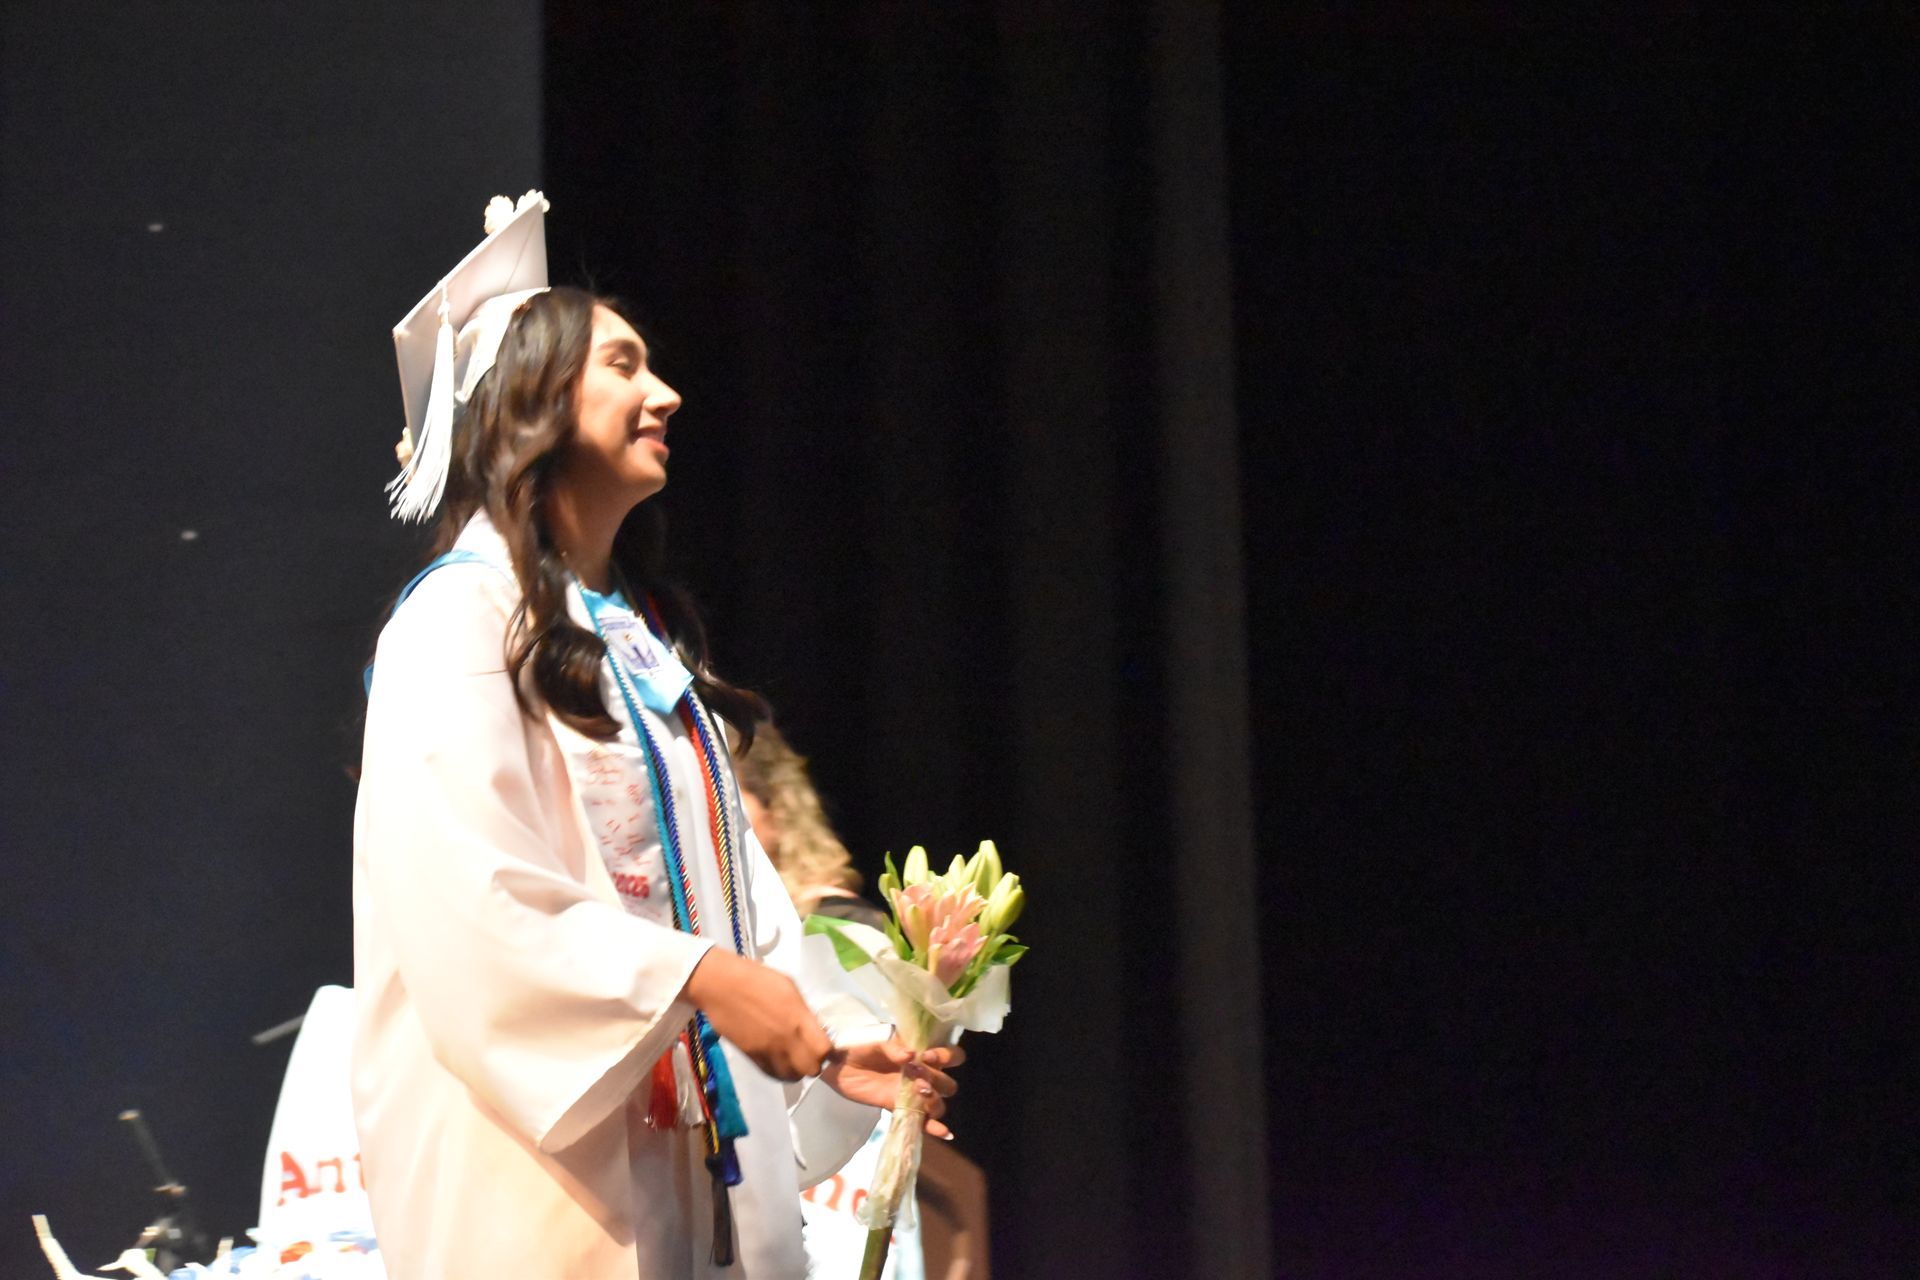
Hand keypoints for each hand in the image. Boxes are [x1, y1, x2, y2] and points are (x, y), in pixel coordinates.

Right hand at [683, 948, 832, 1081]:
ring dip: (796, 1069)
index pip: (824, 1049)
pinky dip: (779, 1071)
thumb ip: (803, 1011)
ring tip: (792, 1056)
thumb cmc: (756, 978)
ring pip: (792, 1076)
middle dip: (814, 1062)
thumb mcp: (789, 987)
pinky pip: (773, 1075)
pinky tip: (778, 1058)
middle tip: (808, 1051)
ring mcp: (768, 1051)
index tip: (822, 1042)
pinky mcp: (752, 1057)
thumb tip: (812, 1027)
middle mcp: (785, 1039)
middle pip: (811, 1069)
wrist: (720, 986)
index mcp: (797, 1018)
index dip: (826, 1050)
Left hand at [822, 1040, 965, 1139]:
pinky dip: (934, 1127)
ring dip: (933, 1101)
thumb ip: (893, 1047)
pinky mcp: (899, 1108)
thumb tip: (910, 1054)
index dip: (945, 1057)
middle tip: (916, 1077)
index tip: (925, 1056)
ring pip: (938, 1103)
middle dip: (937, 1081)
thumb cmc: (859, 1045)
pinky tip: (943, 1132)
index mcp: (921, 1053)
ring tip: (917, 1094)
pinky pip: (921, 1121)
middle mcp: (922, 1074)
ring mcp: (911, 1093)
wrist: (836, 1064)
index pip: (950, 1056)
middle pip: (947, 1084)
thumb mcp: (876, 1041)